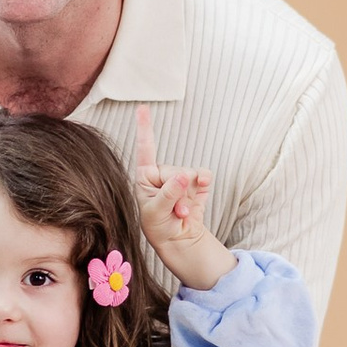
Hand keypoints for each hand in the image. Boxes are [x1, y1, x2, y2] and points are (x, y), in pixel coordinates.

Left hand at [134, 104, 234, 286]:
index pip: (145, 149)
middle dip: (176, 191)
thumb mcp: (155, 212)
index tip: (142, 107)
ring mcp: (182, 177)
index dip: (144, 127)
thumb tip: (182, 176)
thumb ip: (167, 193)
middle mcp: (163, 172)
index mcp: (146, 175)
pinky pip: (204, 175)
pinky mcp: (197, 183)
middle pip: (174, 169)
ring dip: (187, 196)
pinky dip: (203, 184)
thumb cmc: (158, 226)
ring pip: (190, 174)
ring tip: (180, 212)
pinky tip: (198, 197)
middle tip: (172, 210)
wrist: (178, 239)